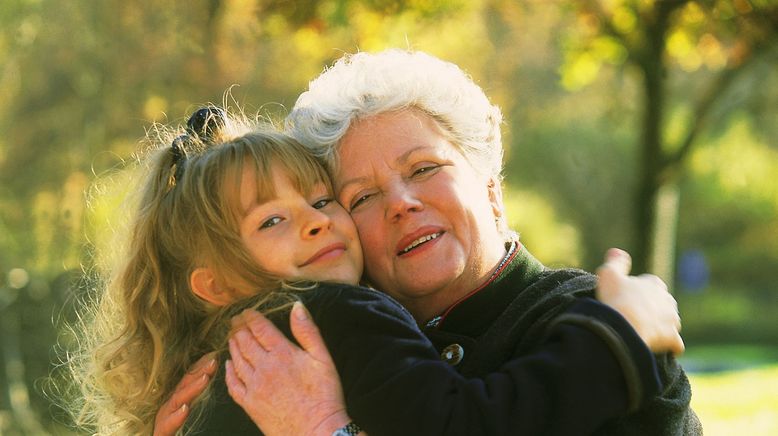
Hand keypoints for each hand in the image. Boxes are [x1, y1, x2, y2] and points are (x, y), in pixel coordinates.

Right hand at [153, 351, 216, 435]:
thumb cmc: (171, 432)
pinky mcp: (160, 435)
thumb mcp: (184, 413)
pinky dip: (176, 417)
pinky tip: (185, 409)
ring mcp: (162, 422)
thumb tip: (206, 377)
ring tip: (205, 379)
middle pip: (183, 388)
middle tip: (214, 360)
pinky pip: (167, 426)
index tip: (215, 356)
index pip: (188, 382)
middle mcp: (167, 409)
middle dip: (199, 372)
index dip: (200, 368)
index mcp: (175, 404)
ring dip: (191, 389)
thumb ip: (190, 399)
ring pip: (176, 403)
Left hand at [225, 302, 350, 435]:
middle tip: (234, 321)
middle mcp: (264, 367)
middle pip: (244, 341)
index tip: (246, 311)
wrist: (317, 431)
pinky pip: (232, 384)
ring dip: (232, 345)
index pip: (259, 328)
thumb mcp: (323, 358)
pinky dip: (227, 372)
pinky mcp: (249, 404)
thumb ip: (308, 331)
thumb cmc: (325, 395)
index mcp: (282, 353)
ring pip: (236, 360)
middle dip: (238, 328)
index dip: (250, 317)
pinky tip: (227, 365)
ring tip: (232, 337)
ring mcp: (254, 386)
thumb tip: (296, 306)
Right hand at [596, 248, 684, 355]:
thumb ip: (615, 262)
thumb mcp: (609, 274)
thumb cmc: (615, 300)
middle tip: (635, 317)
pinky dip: (670, 346)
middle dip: (654, 309)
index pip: (651, 285)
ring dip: (662, 327)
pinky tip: (660, 348)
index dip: (639, 293)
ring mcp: (672, 320)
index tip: (627, 300)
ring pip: (671, 323)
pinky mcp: (672, 338)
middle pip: (662, 304)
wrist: (623, 327)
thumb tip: (617, 252)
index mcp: (654, 283)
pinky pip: (676, 343)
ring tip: (645, 333)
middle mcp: (667, 300)